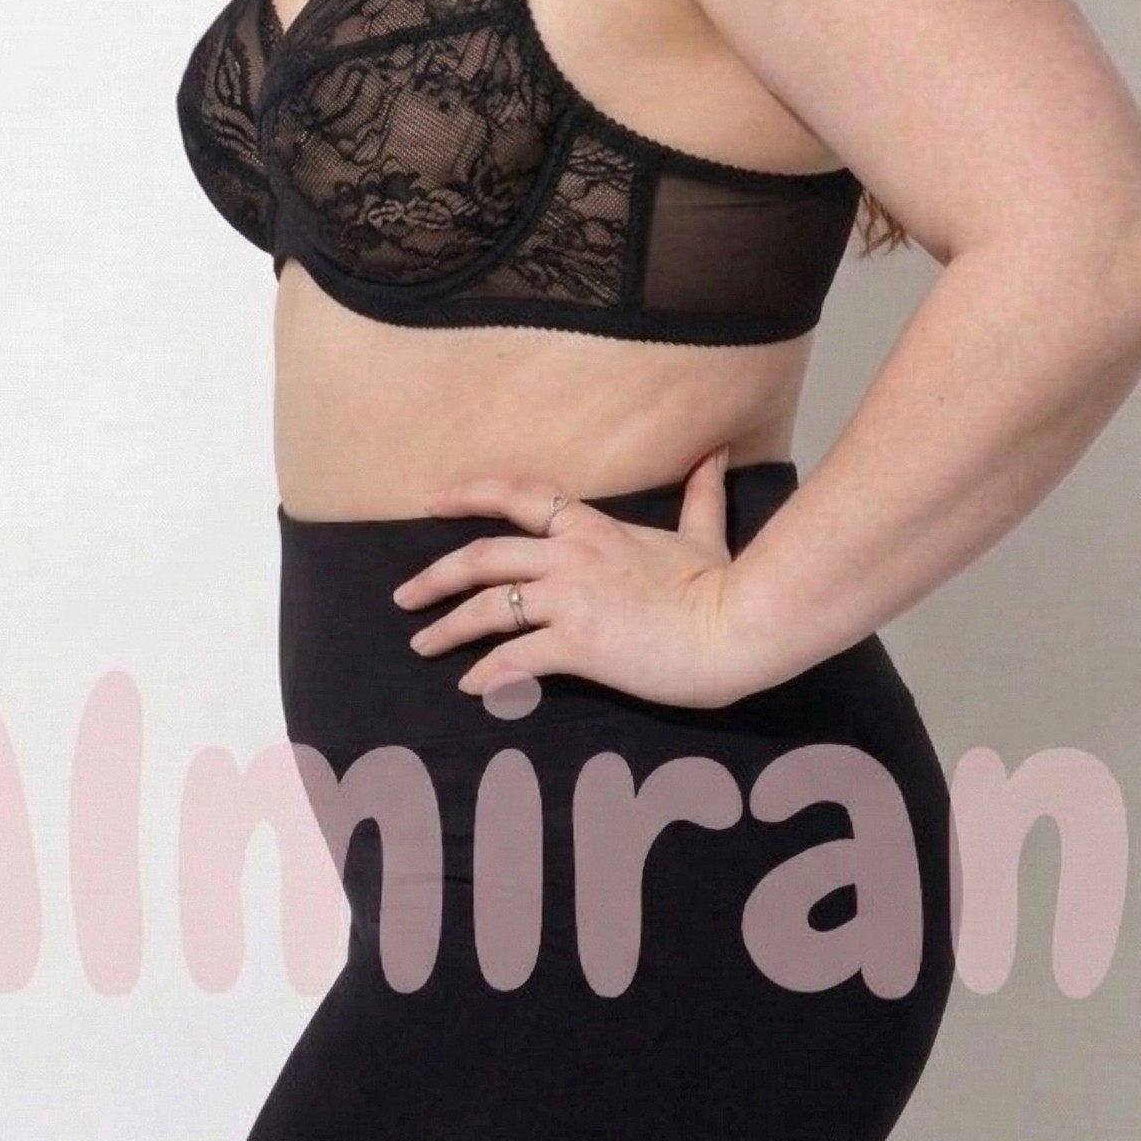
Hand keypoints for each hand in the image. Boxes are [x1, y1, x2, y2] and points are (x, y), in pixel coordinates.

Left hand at [391, 445, 746, 708]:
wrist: (736, 630)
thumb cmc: (720, 586)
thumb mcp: (702, 534)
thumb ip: (700, 494)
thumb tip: (715, 452)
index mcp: (593, 526)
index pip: (518, 496)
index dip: (469, 494)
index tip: (431, 503)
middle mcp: (571, 556)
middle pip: (483, 556)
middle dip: (435, 576)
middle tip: (403, 596)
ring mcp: (571, 599)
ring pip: (489, 607)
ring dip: (448, 629)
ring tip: (422, 646)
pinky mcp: (578, 644)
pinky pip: (516, 658)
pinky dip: (489, 675)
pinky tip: (473, 688)